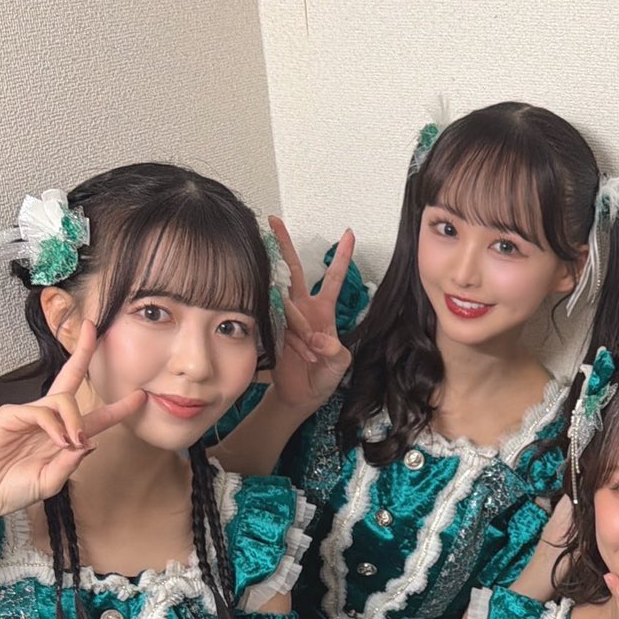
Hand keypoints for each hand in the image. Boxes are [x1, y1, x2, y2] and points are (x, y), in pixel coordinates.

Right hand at [0, 320, 143, 522]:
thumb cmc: (13, 488)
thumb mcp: (52, 481)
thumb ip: (72, 463)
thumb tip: (91, 442)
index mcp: (63, 435)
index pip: (95, 416)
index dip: (118, 408)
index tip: (141, 397)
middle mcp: (49, 419)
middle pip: (70, 377)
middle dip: (83, 352)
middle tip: (93, 329)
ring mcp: (29, 414)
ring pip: (63, 400)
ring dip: (74, 420)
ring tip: (72, 442)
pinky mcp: (10, 415)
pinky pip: (41, 411)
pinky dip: (54, 426)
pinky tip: (57, 441)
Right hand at [267, 221, 353, 418]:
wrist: (300, 397)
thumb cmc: (323, 379)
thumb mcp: (339, 366)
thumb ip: (335, 353)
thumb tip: (319, 340)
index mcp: (323, 311)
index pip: (333, 277)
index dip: (342, 256)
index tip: (348, 233)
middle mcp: (303, 308)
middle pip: (294, 269)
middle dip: (284, 244)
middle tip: (274, 222)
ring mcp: (284, 317)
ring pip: (281, 297)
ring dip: (293, 319)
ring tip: (306, 347)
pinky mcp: (270, 329)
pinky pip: (272, 320)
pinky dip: (283, 333)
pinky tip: (290, 348)